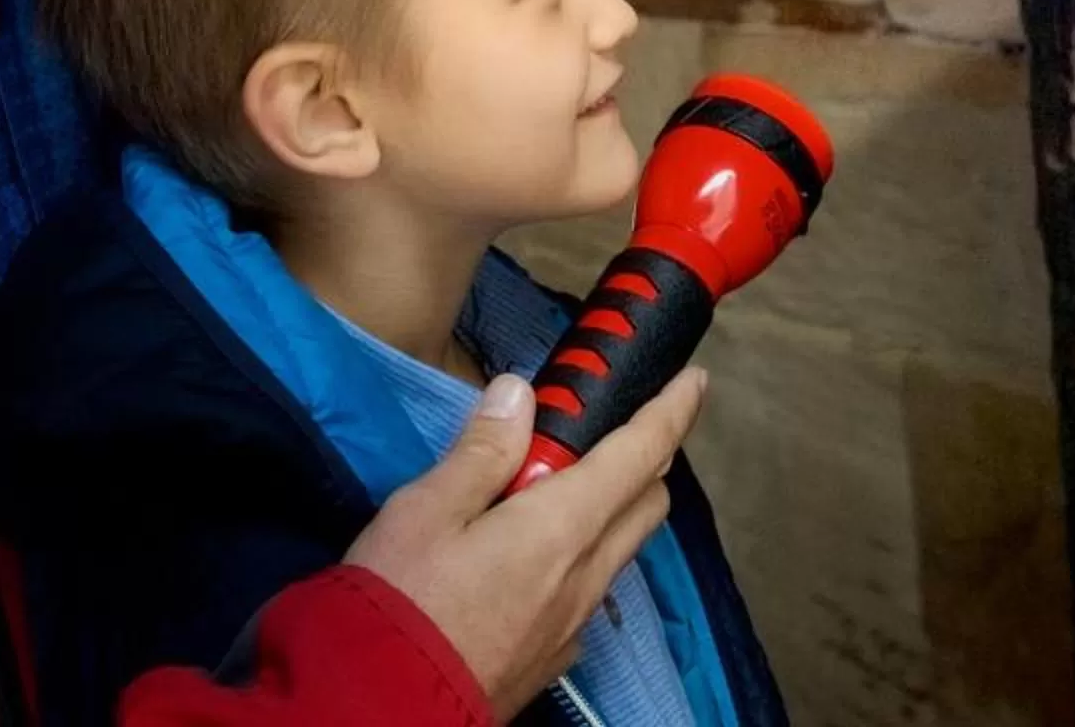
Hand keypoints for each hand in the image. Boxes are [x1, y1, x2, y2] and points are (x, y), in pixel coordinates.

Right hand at [342, 369, 706, 712]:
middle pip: (646, 503)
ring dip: (611, 508)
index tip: (694, 381)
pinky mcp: (553, 657)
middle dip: (645, 457)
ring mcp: (573, 624)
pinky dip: (581, 557)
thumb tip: (521, 394)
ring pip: (619, 550)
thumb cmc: (398, 603)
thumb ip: (483, 450)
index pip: (641, 454)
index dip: (673, 411)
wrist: (380, 711)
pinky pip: (588, 593)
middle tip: (607, 427)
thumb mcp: (426, 510)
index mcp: (562, 528)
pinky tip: (534, 556)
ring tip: (556, 487)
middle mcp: (585, 576)